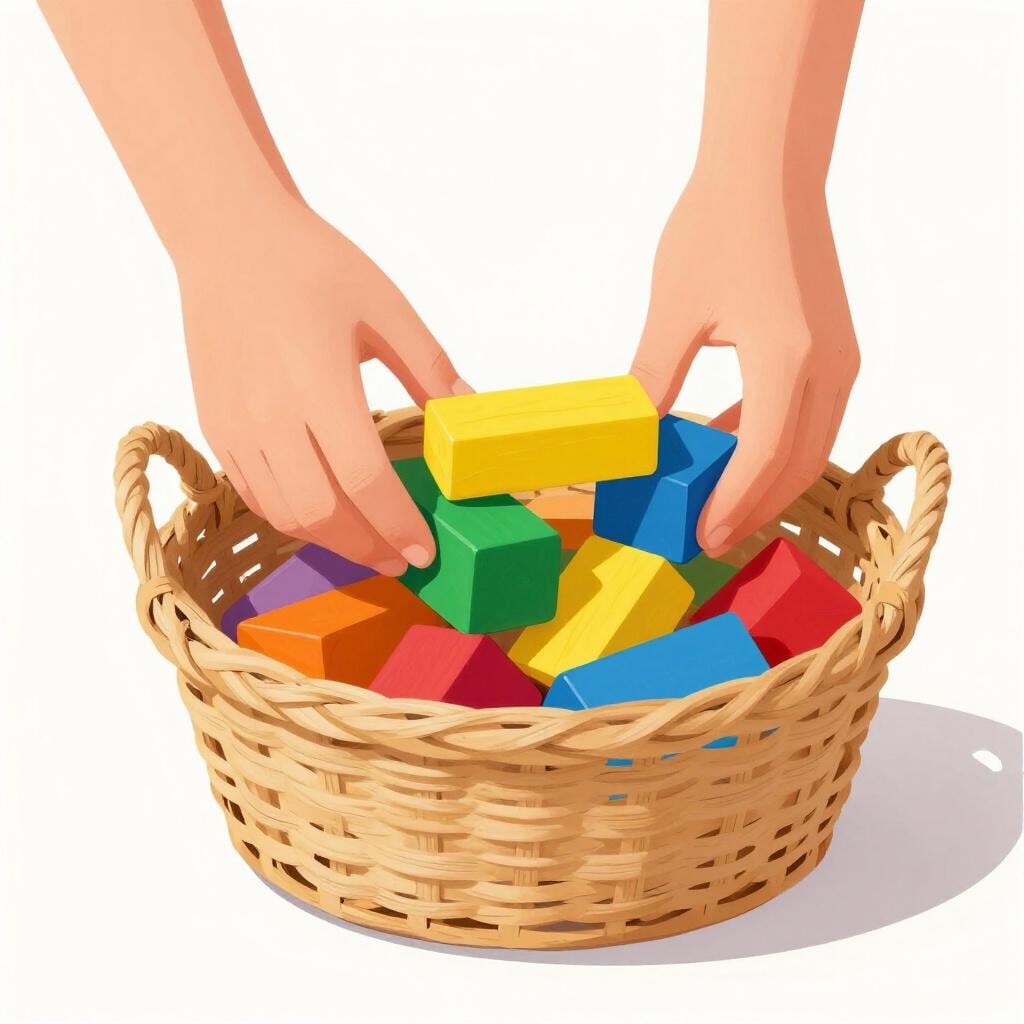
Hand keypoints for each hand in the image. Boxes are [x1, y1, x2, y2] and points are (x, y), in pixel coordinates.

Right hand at [178, 198, 469, 575]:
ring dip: (331, 541)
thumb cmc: (312, 263)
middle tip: (402, 557)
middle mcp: (269, 413)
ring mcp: (235, 425)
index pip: (365, 480)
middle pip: (322, 513)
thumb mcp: (386, 307)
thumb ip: (431, 367)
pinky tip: (326, 511)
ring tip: (369, 542)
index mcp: (318, 382)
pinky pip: (254, 494)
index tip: (426, 550)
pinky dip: (293, 516)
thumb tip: (469, 413)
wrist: (228, 237)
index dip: (400, 525)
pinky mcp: (214, 426)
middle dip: (368, 548)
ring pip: (284, 514)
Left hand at [631, 171, 858, 556]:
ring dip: (765, 476)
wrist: (769, 167)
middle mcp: (829, 366)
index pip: (762, 459)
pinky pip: (809, 413)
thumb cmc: (718, 226)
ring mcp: (840, 356)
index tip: (703, 536)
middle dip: (753, 505)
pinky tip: (726, 436)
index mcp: (788, 360)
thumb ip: (651, 380)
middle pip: (796, 464)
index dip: (732, 505)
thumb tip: (629, 436)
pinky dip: (773, 437)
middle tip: (708, 533)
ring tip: (715, 495)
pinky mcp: (836, 345)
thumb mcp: (672, 313)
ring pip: (809, 443)